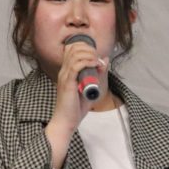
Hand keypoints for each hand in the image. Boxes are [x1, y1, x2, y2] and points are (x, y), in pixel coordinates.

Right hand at [44, 40, 109, 168]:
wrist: (66, 121)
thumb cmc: (76, 108)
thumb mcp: (90, 88)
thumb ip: (97, 74)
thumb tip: (105, 60)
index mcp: (66, 71)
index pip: (71, 49)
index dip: (84, 46)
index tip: (95, 54)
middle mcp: (63, 71)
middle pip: (73, 48)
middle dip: (88, 49)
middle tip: (97, 58)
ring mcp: (64, 76)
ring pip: (75, 55)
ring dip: (89, 55)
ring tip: (97, 61)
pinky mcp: (67, 83)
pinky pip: (76, 66)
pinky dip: (87, 62)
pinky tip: (95, 65)